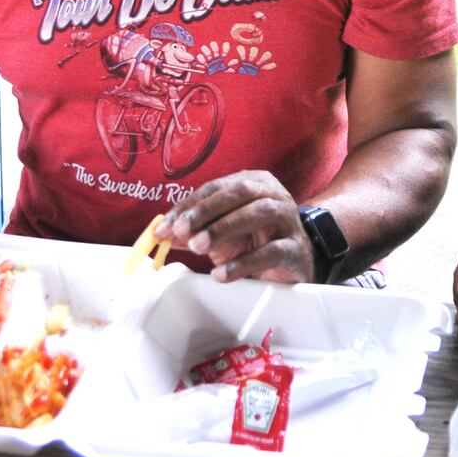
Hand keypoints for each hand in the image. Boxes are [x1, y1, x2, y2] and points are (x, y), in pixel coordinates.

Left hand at [159, 170, 315, 283]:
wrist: (294, 262)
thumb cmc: (255, 241)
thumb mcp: (222, 234)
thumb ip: (194, 232)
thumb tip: (162, 234)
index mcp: (254, 182)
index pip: (218, 186)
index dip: (190, 204)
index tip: (167, 225)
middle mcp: (274, 194)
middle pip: (240, 192)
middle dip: (207, 211)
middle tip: (182, 232)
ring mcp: (289, 220)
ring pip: (259, 213)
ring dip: (224, 228)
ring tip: (199, 248)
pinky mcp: (296, 248)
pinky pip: (271, 251)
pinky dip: (244, 263)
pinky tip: (222, 274)